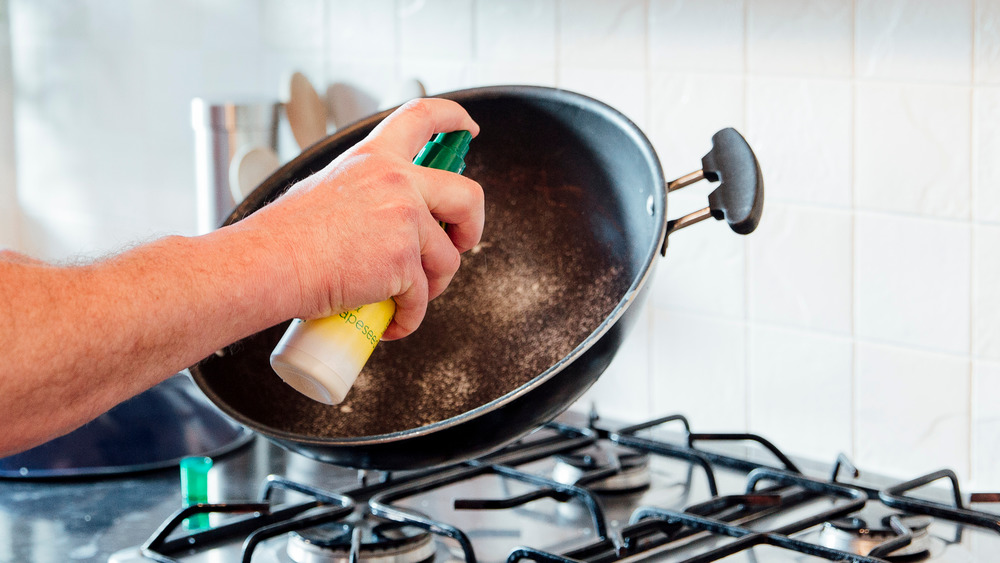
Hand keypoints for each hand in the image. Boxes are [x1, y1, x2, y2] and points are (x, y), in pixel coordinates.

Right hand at [241, 98, 484, 339]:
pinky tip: (391, 323)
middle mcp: (397, 182)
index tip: (466, 129)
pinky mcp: (404, 262)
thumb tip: (380, 220)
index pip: (422, 117)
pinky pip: (423, 298)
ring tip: (405, 298)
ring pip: (448, 259)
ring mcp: (405, 221)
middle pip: (468, 196)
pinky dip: (409, 318)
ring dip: (434, 285)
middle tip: (458, 243)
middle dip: (472, 227)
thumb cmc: (284, 236)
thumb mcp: (327, 188)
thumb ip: (363, 192)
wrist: (268, 264)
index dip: (453, 118)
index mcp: (375, 157)